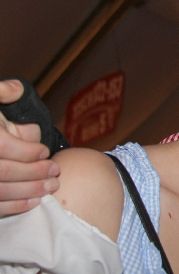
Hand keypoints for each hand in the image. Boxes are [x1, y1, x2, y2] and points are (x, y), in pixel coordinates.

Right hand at [0, 79, 59, 214]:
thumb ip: (2, 92)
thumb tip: (16, 89)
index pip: (3, 146)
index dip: (28, 151)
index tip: (45, 151)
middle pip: (3, 171)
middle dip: (34, 173)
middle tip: (56, 171)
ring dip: (28, 192)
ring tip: (51, 187)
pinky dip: (13, 207)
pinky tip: (33, 202)